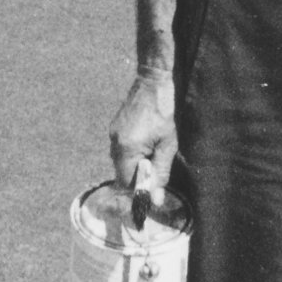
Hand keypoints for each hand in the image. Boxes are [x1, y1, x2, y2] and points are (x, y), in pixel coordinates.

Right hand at [109, 71, 176, 191]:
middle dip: (138, 175)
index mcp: (126, 149)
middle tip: (156, 164)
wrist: (153, 83)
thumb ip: (160, 173)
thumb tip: (155, 199)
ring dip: (136, 163)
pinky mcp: (115, 128)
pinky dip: (132, 152)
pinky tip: (146, 140)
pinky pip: (120, 149)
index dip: (138, 189)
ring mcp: (113, 134)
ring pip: (121, 162)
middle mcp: (114, 143)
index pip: (124, 183)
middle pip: (121, 174)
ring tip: (153, 149)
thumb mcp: (168, 145)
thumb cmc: (164, 112)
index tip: (152, 185)